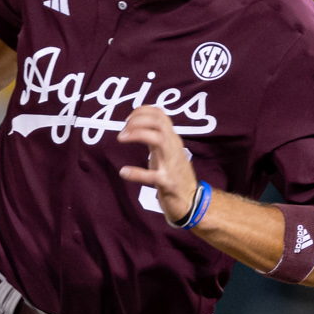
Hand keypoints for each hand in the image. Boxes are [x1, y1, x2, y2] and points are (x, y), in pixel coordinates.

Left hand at [116, 106, 199, 223]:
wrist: (191, 200)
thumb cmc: (176, 176)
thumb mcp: (166, 152)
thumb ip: (155, 138)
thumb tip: (139, 124)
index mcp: (172, 140)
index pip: (160, 115)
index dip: (142, 112)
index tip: (127, 119)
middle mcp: (174, 148)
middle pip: (159, 122)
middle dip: (138, 121)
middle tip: (122, 131)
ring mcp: (172, 164)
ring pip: (159, 139)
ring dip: (138, 134)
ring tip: (121, 138)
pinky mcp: (168, 182)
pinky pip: (152, 175)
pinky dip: (136, 172)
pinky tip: (124, 172)